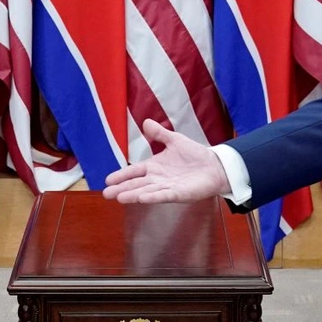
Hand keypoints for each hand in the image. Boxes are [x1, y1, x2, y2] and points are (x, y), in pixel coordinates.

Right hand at [102, 119, 229, 203]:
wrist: (215, 166)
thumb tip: (145, 122)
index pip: (135, 171)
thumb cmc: (195, 155)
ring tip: (119, 198)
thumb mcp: (175, 140)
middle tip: (106, 193)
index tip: (108, 180)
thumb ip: (160, 134)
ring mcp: (168, 187)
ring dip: (133, 195)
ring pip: (146, 191)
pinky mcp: (179, 194)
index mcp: (155, 167)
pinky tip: (141, 198)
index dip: (122, 175)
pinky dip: (152, 196)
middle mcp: (158, 179)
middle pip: (136, 184)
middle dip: (122, 188)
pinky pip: (163, 195)